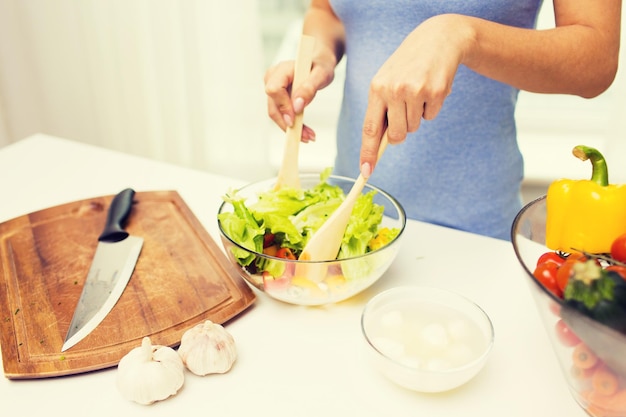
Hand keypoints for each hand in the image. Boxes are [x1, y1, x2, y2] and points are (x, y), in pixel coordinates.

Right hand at [264, 49, 336, 142]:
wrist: (318, 65)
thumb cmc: (320, 67)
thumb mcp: (321, 75)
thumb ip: (309, 88)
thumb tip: (297, 106)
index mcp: (281, 70)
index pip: (274, 90)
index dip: (283, 106)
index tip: (295, 120)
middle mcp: (272, 78)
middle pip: (273, 106)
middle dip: (288, 123)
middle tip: (307, 136)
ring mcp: (273, 88)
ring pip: (276, 113)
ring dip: (291, 128)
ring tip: (308, 136)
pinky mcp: (277, 98)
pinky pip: (281, 114)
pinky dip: (292, 124)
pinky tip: (304, 132)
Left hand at [360, 14, 470, 175]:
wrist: (437, 39)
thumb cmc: (408, 64)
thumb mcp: (387, 81)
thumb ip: (381, 109)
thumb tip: (380, 143)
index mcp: (376, 89)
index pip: (369, 128)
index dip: (368, 152)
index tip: (366, 171)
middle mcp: (393, 90)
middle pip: (396, 135)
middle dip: (401, 132)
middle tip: (405, 111)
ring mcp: (414, 91)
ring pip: (414, 127)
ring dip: (417, 116)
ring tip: (418, 93)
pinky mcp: (435, 91)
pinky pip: (431, 116)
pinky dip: (432, 107)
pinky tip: (431, 88)